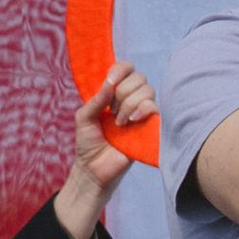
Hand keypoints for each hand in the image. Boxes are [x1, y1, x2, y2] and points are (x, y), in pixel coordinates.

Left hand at [54, 61, 156, 238]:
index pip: (126, 69)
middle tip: (112, 111)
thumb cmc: (88, 144)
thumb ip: (96, 99)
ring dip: (129, 103)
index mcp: (115, 94)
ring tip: (120, 122)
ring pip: (148, 90)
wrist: (94, 169)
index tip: (110, 82)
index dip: (121, 70)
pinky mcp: (151, 127)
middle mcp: (131, 100)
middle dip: (123, 92)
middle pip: (139, 77)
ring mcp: (142, 113)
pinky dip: (142, 109)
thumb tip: (110, 83)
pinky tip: (131, 121)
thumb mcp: (84, 117)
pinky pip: (155, 108)